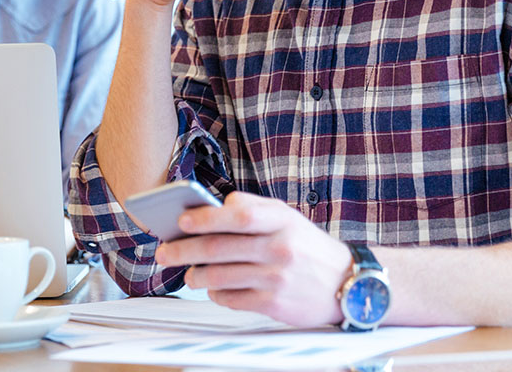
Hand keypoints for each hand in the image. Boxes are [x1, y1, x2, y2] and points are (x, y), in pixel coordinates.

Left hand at [153, 191, 351, 326]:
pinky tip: (213, 289)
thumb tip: (214, 207)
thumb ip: (252, 207)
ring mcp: (277, 278)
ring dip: (195, 275)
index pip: (238, 215)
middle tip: (164, 253)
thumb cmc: (306, 245)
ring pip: (220, 276)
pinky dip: (216, 294)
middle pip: (220, 248)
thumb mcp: (286, 216)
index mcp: (281, 219)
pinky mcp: (276, 304)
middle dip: (184, 250)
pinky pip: (233, 299)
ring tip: (187, 274)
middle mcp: (279, 247)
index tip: (180, 220)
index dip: (205, 217)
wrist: (347, 283)